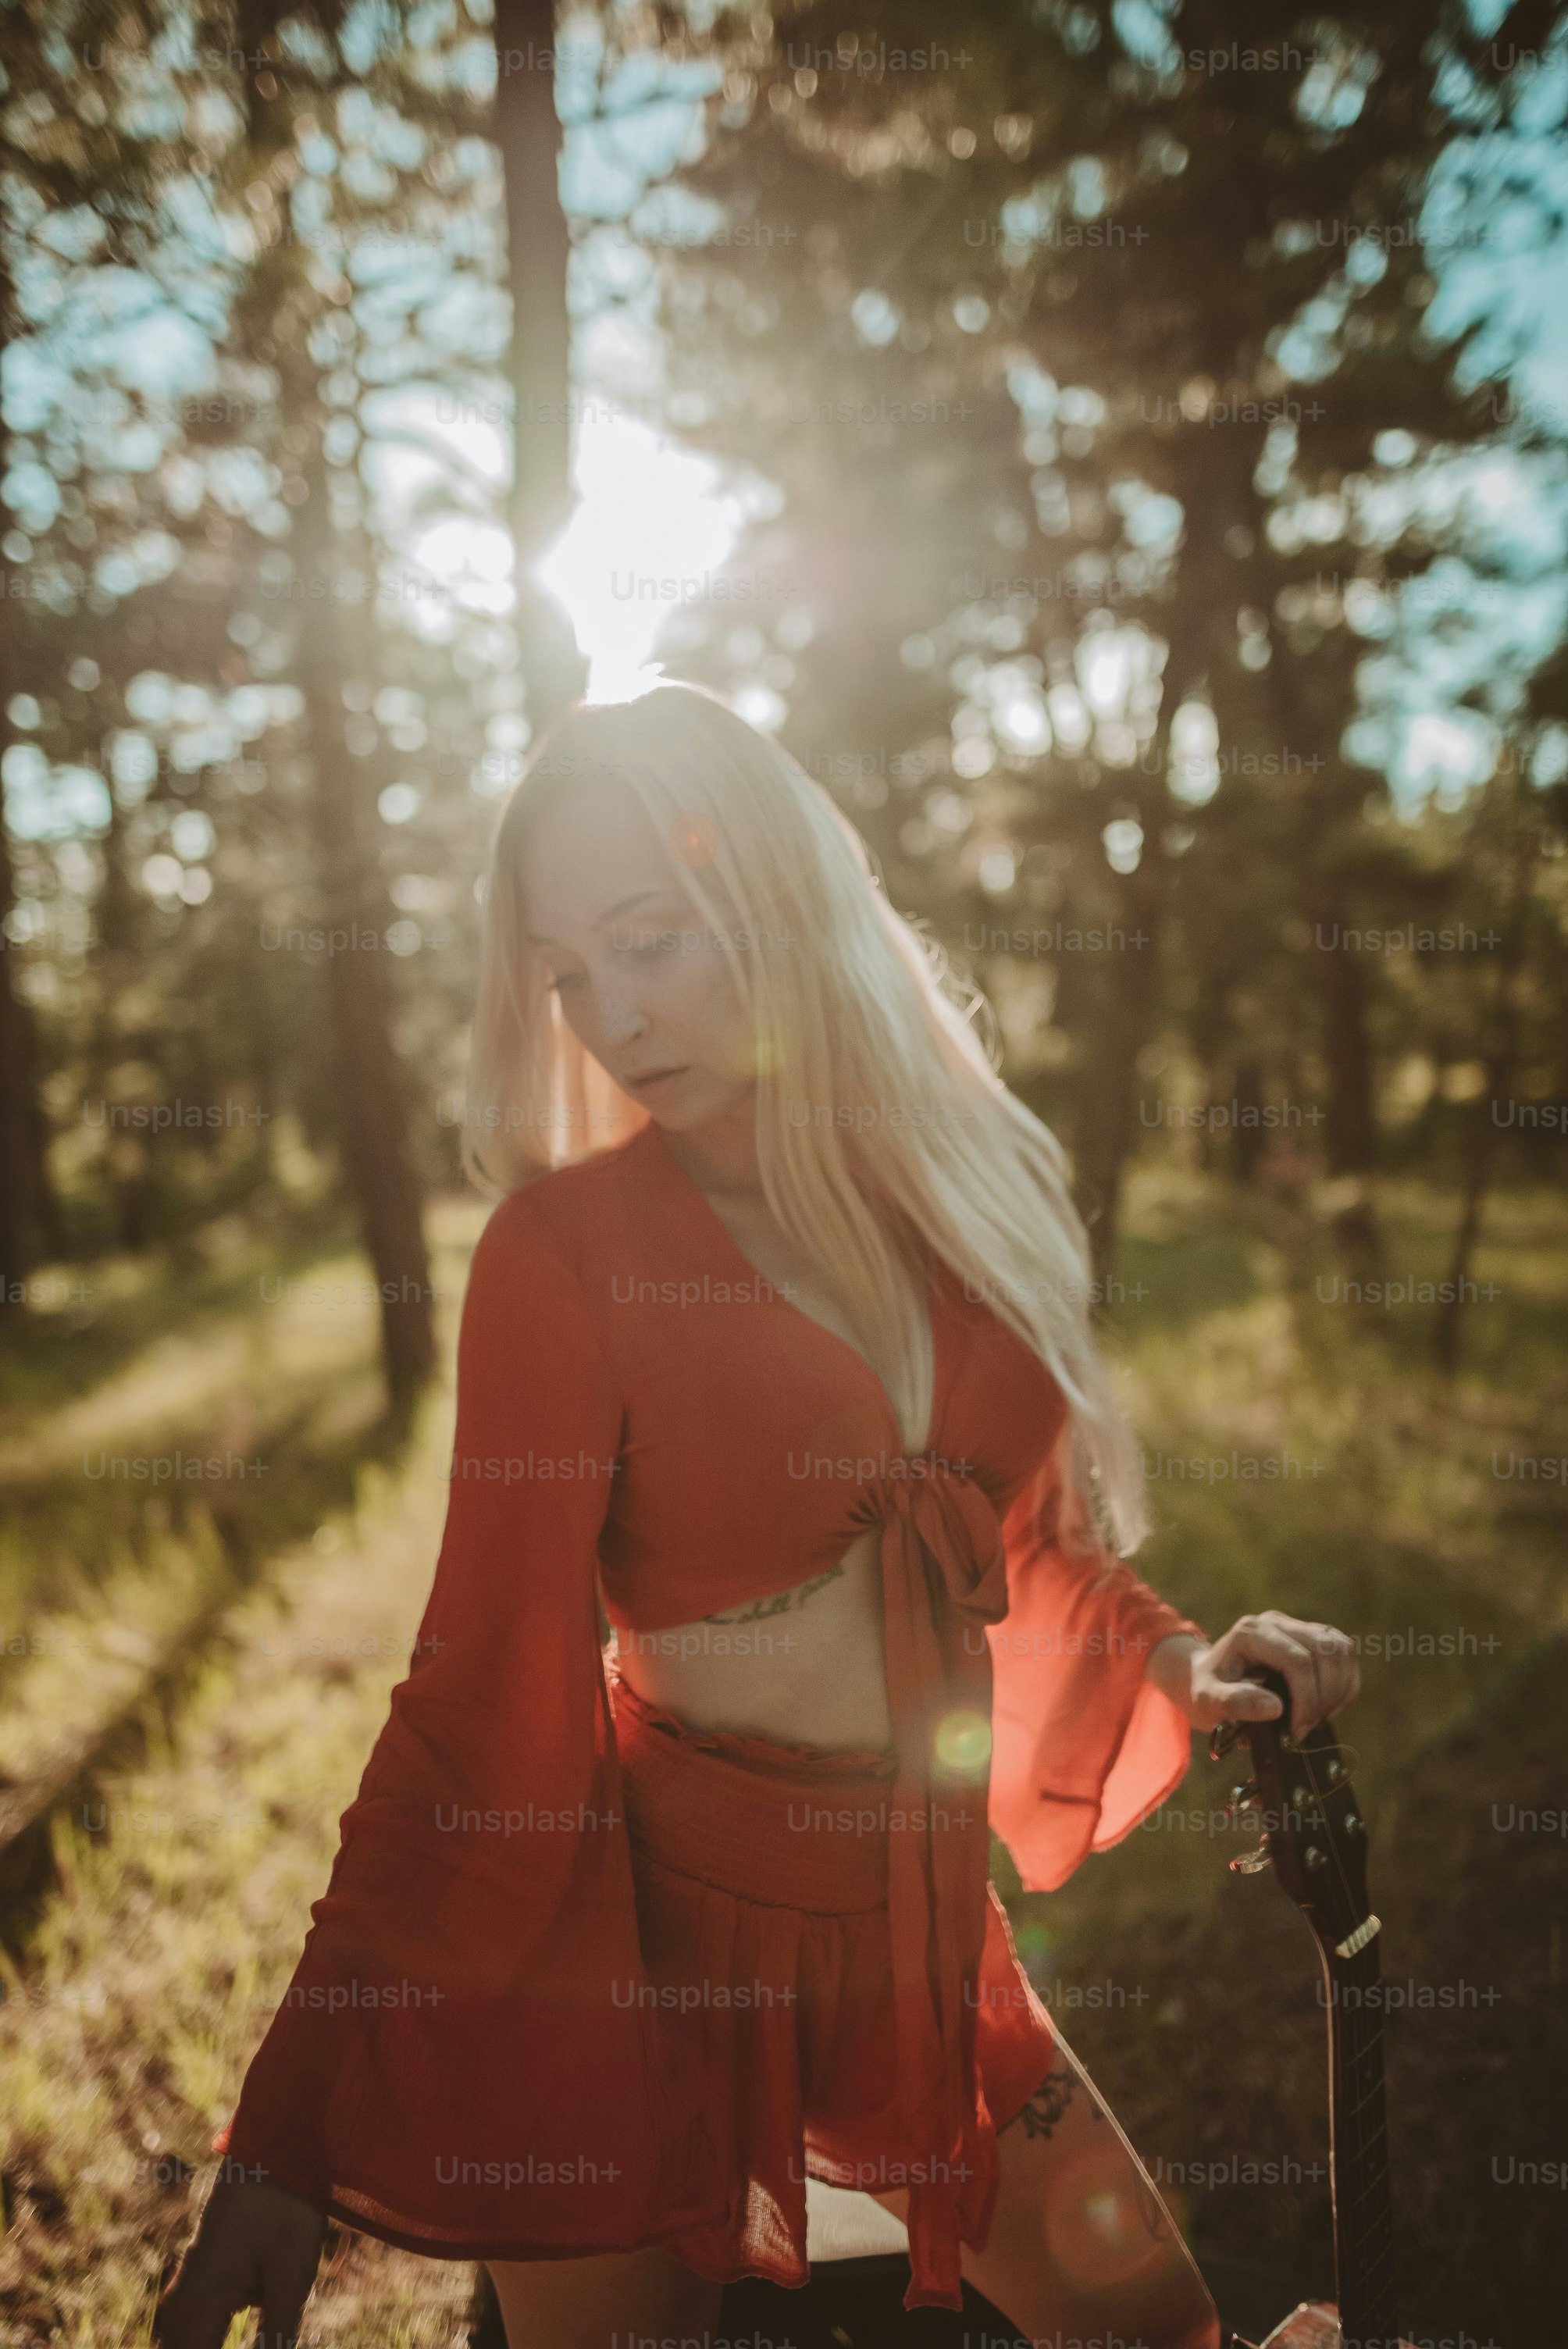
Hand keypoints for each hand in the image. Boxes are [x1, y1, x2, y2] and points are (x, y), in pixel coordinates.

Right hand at [154, 2176, 325, 2348]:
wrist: (275, 2144)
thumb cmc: (285, 2209)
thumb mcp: (290, 2278)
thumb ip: (275, 2335)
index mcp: (199, 2305)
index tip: (254, 2344)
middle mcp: (183, 2300)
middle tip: (254, 2335)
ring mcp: (189, 2286)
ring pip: (179, 2344)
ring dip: (199, 2347)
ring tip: (250, 2330)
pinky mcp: (202, 2276)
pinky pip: (188, 2328)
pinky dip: (201, 2343)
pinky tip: (228, 2335)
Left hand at [1148, 1612, 1359, 1737]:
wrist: (1211, 1677)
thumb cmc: (1209, 1690)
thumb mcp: (1208, 1701)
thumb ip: (1235, 1703)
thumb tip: (1276, 1707)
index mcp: (1250, 1633)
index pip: (1297, 1661)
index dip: (1306, 1699)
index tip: (1297, 1731)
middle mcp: (1275, 1623)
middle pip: (1324, 1652)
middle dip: (1323, 1697)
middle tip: (1308, 1728)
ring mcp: (1295, 1626)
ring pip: (1340, 1648)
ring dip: (1339, 1688)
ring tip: (1320, 1717)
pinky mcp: (1311, 1636)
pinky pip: (1344, 1651)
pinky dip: (1345, 1681)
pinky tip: (1329, 1706)